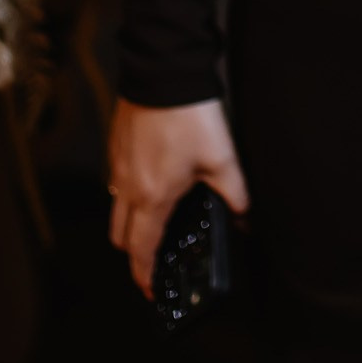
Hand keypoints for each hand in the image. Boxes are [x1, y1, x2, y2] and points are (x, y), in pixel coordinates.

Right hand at [108, 97, 249, 297]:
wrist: (162, 72)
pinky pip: (116, 184)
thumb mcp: (222, 158)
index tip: (152, 290)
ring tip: (157, 222)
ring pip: (116, 210)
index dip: (145, 275)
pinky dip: (129, 196)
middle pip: (121, 236)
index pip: (142, 249)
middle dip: (135, 253)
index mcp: (153, 197)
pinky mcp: (116, 147)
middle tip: (156, 258)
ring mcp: (117, 167)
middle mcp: (128, 187)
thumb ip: (235, 194)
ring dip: (131, 224)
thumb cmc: (189, 115)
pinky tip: (154, 183)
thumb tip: (245, 217)